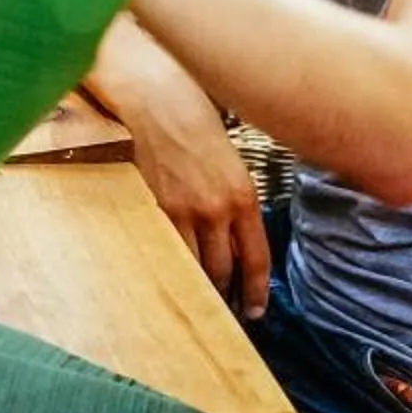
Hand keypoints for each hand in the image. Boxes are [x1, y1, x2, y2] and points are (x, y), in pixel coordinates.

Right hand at [84, 18, 272, 314]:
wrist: (156, 99)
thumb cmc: (195, 116)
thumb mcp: (231, 159)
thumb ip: (236, 197)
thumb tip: (235, 231)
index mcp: (243, 195)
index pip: (257, 258)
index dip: (257, 291)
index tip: (256, 309)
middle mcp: (216, 209)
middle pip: (224, 270)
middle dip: (228, 297)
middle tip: (228, 313)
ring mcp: (182, 211)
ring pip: (195, 267)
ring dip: (200, 288)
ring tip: (202, 303)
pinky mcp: (154, 208)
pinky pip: (168, 250)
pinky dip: (173, 267)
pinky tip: (174, 276)